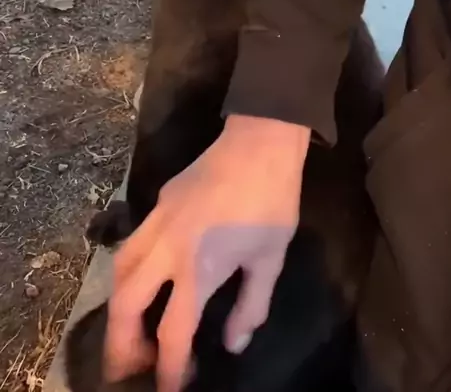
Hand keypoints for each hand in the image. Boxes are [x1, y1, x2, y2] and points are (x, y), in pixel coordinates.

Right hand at [104, 114, 309, 391]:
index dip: (169, 368)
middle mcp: (167, 249)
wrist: (258, 143)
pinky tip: (143, 279)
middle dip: (121, 344)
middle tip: (127, 369)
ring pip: (119, 270)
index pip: (173, 331)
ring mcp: (157, 222)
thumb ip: (250, 306)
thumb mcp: (270, 258)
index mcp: (199, 267)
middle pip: (126, 304)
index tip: (170, 387)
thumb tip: (233, 343)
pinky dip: (127, 272)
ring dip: (118, 306)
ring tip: (129, 328)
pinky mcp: (157, 203)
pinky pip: (130, 244)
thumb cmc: (271, 202)